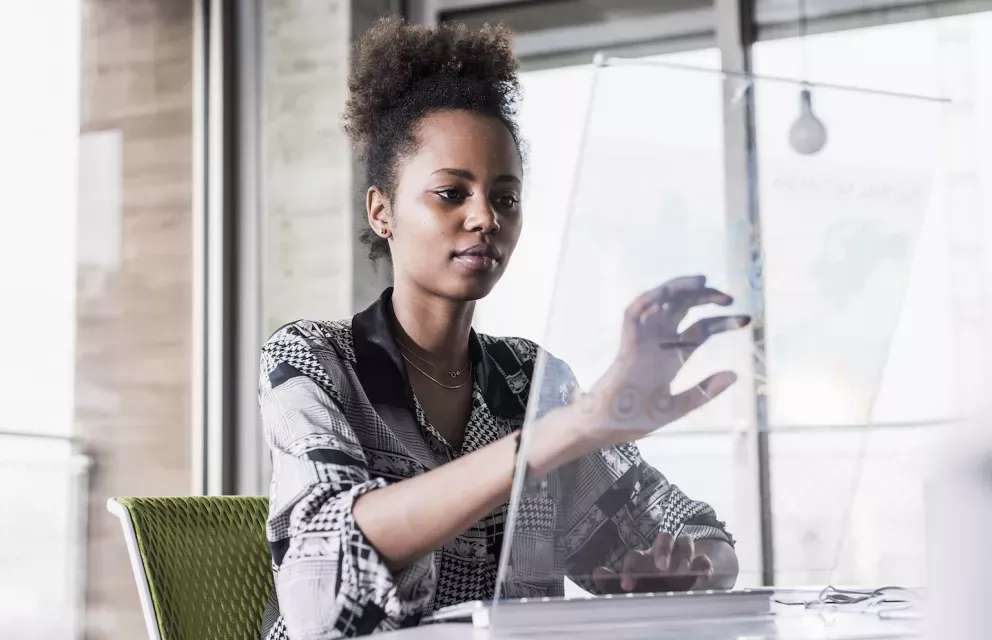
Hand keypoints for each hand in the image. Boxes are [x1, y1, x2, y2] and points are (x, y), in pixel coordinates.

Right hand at [580, 275, 748, 447]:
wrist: (610, 426)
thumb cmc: (637, 417)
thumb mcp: (679, 406)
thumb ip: (704, 391)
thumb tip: (734, 374)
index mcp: (672, 354)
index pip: (701, 329)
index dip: (723, 322)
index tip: (746, 319)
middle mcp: (659, 341)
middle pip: (683, 309)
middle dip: (705, 298)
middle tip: (729, 298)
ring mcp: (642, 340)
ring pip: (660, 303)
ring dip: (679, 289)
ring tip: (703, 282)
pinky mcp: (627, 343)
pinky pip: (634, 314)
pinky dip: (648, 300)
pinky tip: (666, 292)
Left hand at [591, 532, 712, 593]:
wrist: (675, 590)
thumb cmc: (646, 588)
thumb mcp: (629, 589)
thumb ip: (610, 584)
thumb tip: (597, 572)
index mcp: (643, 560)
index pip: (635, 557)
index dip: (630, 569)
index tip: (627, 585)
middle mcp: (662, 554)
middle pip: (664, 538)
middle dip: (663, 550)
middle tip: (662, 567)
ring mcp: (682, 558)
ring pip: (685, 541)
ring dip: (685, 553)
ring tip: (684, 570)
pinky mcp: (698, 567)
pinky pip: (704, 559)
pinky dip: (704, 565)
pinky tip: (704, 577)